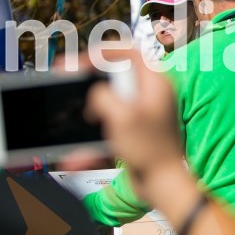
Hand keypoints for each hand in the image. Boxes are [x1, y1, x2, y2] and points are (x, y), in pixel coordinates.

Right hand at [83, 49, 183, 197]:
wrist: (162, 183)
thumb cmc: (150, 150)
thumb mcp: (122, 116)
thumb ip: (104, 95)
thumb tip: (97, 92)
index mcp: (156, 83)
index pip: (131, 53)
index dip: (105, 52)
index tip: (82, 61)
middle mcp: (153, 94)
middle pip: (119, 73)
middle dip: (94, 77)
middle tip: (71, 78)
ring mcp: (145, 111)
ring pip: (113, 98)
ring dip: (94, 106)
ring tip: (83, 116)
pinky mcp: (137, 128)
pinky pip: (113, 120)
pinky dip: (99, 129)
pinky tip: (83, 151)